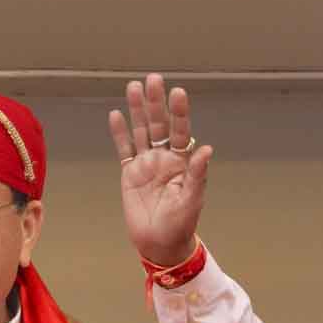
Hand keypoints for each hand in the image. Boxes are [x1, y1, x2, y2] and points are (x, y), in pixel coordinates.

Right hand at [109, 74, 213, 267]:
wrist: (159, 243)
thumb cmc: (180, 224)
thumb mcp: (192, 200)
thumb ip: (197, 175)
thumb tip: (206, 150)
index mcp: (183, 162)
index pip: (181, 131)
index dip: (179, 113)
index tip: (178, 93)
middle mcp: (165, 158)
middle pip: (159, 124)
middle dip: (156, 102)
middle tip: (153, 79)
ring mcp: (146, 164)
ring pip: (140, 131)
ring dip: (137, 110)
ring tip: (133, 87)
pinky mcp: (129, 173)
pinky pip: (124, 149)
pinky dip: (119, 133)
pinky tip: (116, 115)